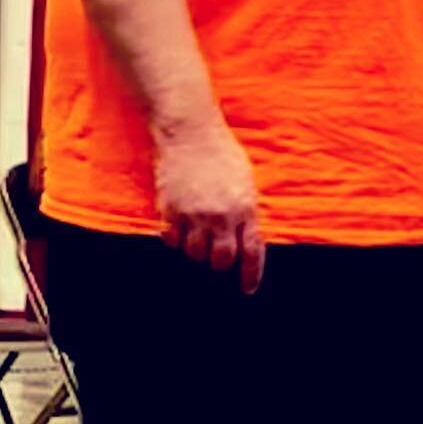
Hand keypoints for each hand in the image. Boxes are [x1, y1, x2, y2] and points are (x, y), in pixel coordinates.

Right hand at [154, 120, 264, 292]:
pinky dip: (175, 240)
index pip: (251, 253)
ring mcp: (194, 214)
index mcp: (245, 208)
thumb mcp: (245, 182)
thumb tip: (244, 239)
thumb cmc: (222, 155)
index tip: (247, 289)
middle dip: (220, 263)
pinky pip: (172, 240)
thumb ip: (245, 212)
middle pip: (221, 260)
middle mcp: (220, 216)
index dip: (251, 276)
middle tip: (216, 256)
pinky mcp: (170, 210)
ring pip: (194, 254)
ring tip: (197, 238)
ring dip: (197, 251)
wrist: (190, 133)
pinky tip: (178, 229)